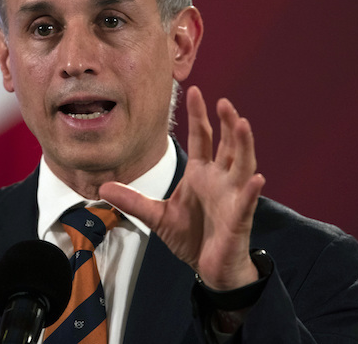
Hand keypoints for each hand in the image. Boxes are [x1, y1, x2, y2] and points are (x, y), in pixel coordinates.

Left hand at [99, 85, 264, 290]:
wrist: (208, 267)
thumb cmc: (190, 237)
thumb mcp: (156, 216)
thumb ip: (132, 200)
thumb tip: (102, 188)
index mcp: (201, 174)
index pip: (203, 137)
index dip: (199, 115)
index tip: (195, 90)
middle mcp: (219, 180)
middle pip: (227, 144)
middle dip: (226, 122)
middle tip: (222, 101)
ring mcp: (232, 196)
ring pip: (242, 164)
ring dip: (243, 144)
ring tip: (242, 124)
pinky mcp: (238, 218)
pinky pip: (246, 201)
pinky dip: (251, 189)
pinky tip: (255, 177)